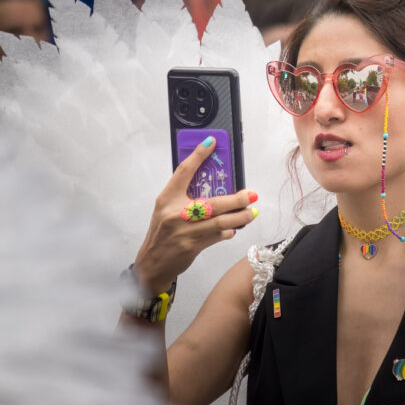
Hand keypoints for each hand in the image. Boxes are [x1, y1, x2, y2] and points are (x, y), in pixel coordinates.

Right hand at [133, 135, 257, 294]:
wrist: (153, 262)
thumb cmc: (163, 232)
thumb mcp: (167, 208)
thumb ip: (184, 196)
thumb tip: (212, 183)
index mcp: (167, 198)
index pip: (184, 171)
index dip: (198, 155)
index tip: (212, 141)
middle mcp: (175, 213)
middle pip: (213, 202)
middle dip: (236, 199)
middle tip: (251, 195)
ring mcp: (185, 231)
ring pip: (220, 222)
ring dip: (239, 217)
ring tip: (251, 213)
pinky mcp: (193, 246)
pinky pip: (218, 236)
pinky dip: (229, 231)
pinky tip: (234, 228)